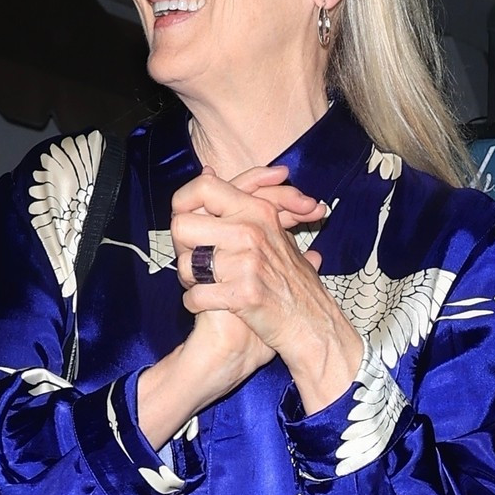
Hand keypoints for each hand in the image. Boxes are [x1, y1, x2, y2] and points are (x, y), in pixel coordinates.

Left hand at [172, 164, 361, 412]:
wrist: (312, 323)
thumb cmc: (290, 280)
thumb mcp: (273, 230)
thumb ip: (240, 201)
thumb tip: (206, 170)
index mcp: (257, 211)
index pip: (204, 188)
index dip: (183, 202)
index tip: (183, 219)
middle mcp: (250, 231)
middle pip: (182, 226)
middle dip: (182, 247)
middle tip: (196, 261)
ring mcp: (246, 262)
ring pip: (185, 265)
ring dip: (190, 280)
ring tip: (206, 285)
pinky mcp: (242, 293)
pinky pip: (194, 296)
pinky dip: (196, 305)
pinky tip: (208, 305)